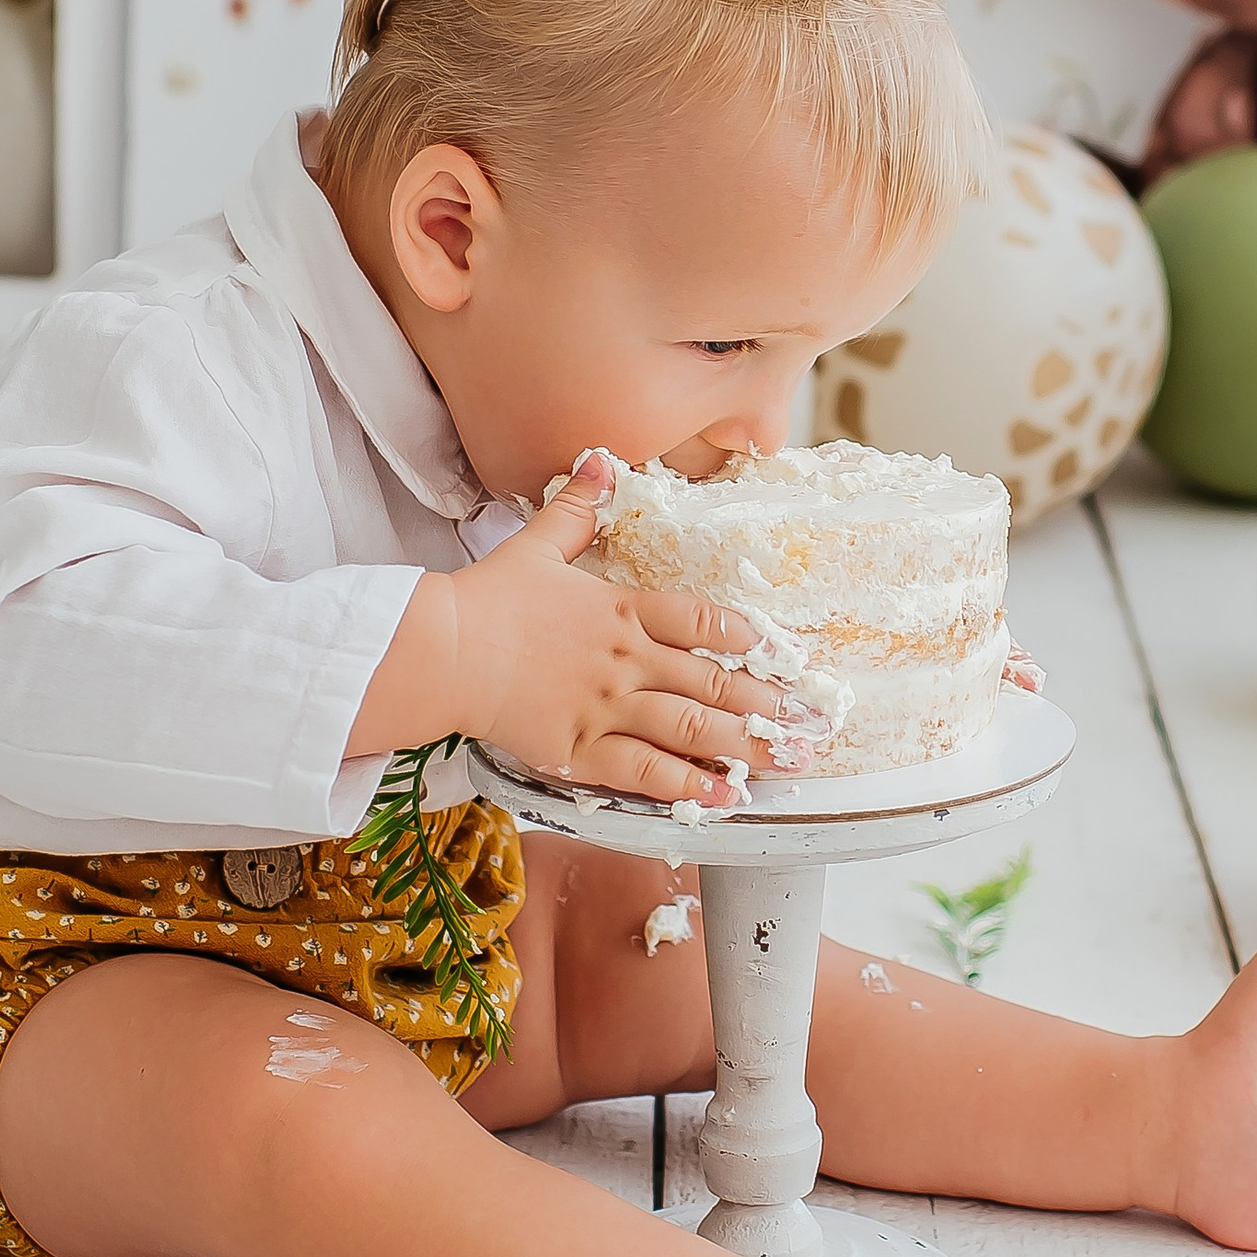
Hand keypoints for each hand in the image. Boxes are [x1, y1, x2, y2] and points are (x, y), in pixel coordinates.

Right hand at [354, 452, 790, 804]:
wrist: (445, 650)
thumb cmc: (488, 598)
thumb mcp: (538, 543)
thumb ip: (577, 507)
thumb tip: (599, 459)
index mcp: (623, 609)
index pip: (702, 619)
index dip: (746, 636)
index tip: (780, 653)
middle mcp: (628, 659)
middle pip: (713, 680)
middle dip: (769, 704)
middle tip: (812, 722)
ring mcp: (609, 707)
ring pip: (692, 728)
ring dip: (746, 746)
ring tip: (787, 760)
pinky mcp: (582, 750)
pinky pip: (648, 771)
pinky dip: (690, 784)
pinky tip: (725, 797)